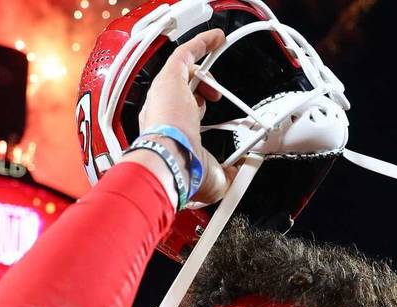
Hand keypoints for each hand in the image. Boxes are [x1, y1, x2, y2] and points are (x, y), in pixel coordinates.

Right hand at [135, 28, 233, 203]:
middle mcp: (159, 112)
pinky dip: (202, 43)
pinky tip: (217, 38)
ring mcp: (163, 93)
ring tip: (217, 56)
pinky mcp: (169, 77)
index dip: (194, 111)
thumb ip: (224, 173)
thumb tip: (238, 173)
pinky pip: (185, 52)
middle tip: (215, 95)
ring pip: (181, 69)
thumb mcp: (212, 179)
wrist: (168, 161)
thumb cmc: (181, 172)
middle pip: (179, 91)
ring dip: (201, 63)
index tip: (206, 112)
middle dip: (198, 89)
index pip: (178, 115)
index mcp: (163, 135)